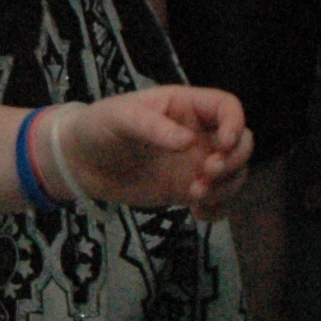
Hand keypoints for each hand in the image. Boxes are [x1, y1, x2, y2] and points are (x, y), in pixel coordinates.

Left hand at [56, 86, 253, 216]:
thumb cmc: (99, 127)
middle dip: (233, 160)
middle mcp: (197, 133)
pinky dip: (218, 209)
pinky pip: (218, 199)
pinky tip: (199, 214)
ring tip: (195, 197)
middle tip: (207, 174)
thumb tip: (188, 142)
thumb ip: (153, 126)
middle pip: (240, 142)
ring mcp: (195, 162)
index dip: (234, 124)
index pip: (227, 106)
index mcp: (185, 106)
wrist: (80, 163)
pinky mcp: (187, 189)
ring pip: (234, 173)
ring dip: (226, 187)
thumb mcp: (120, 117)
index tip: (223, 145)